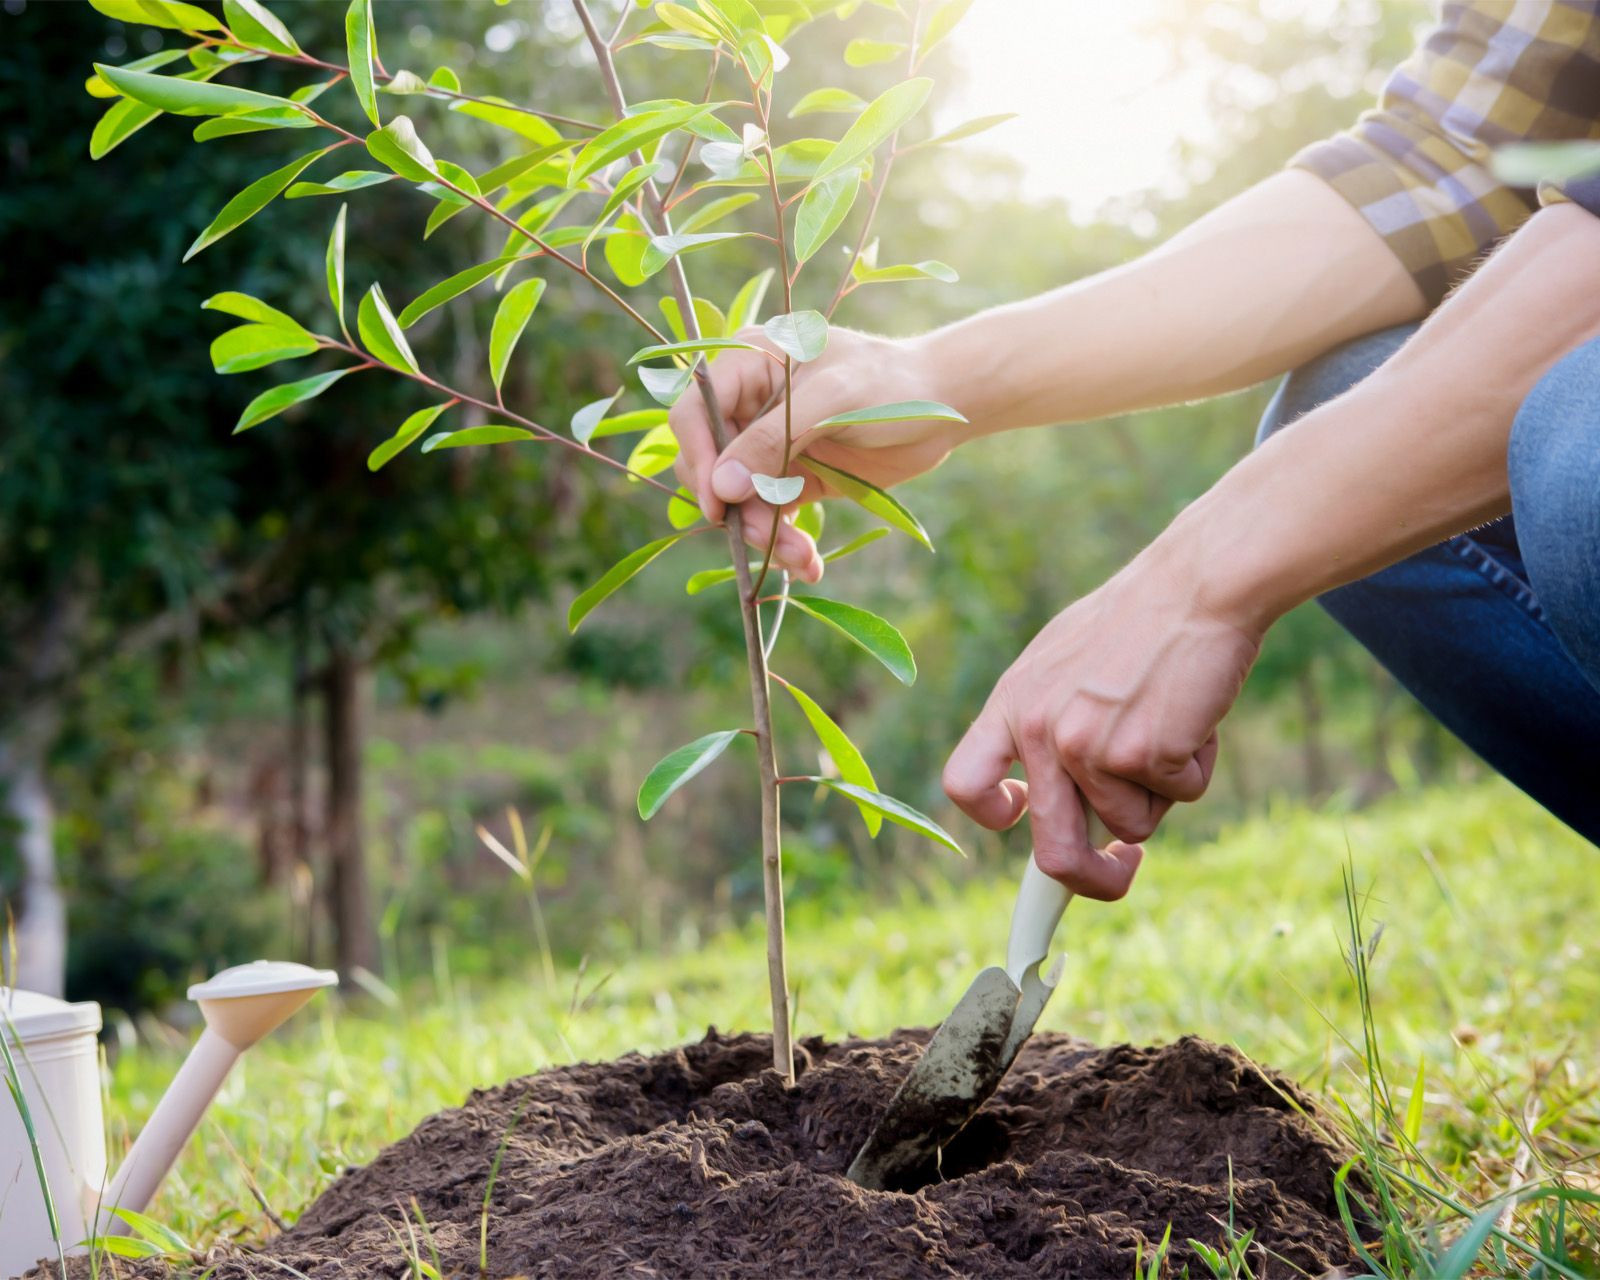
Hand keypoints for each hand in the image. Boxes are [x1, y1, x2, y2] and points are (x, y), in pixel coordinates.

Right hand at [668, 326, 968, 580]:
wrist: (944, 408)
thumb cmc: (891, 384)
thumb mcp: (833, 401)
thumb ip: (774, 439)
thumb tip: (721, 486)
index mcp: (749, 365)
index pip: (695, 412)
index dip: (699, 457)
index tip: (718, 503)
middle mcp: (750, 406)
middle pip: (711, 465)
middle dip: (736, 507)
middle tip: (765, 537)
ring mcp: (769, 446)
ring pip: (740, 501)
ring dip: (764, 534)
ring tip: (803, 559)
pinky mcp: (792, 479)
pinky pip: (770, 516)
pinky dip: (785, 543)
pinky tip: (809, 564)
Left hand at [941, 547, 1261, 897]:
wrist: (1197, 586)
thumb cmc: (1139, 621)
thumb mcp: (1062, 662)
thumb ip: (1048, 721)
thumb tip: (1052, 797)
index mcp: (1012, 704)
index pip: (965, 784)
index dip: (992, 815)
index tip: (1023, 818)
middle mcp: (1041, 731)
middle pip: (1052, 851)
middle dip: (1091, 881)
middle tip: (1121, 871)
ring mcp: (1090, 746)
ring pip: (1133, 822)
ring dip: (1162, 790)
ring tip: (1172, 721)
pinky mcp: (1146, 754)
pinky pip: (1182, 796)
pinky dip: (1196, 768)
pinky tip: (1195, 715)